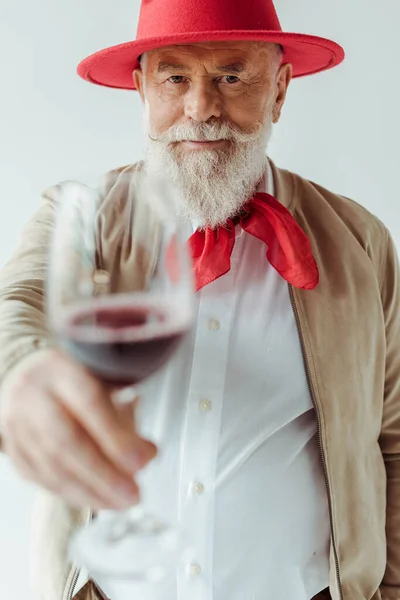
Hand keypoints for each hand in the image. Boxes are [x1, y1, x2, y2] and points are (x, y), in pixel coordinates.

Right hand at [0, 349, 156, 509]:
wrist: (26, 375)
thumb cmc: (71, 378)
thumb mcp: (100, 378)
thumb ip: (124, 413)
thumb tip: (146, 454)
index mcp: (60, 369)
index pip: (89, 403)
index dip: (116, 437)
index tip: (141, 460)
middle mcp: (33, 395)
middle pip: (66, 441)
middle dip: (103, 475)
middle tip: (131, 493)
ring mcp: (18, 424)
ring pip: (51, 467)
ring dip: (90, 492)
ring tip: (119, 502)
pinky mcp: (14, 450)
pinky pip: (41, 479)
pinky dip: (72, 494)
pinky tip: (96, 499)